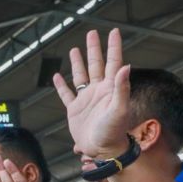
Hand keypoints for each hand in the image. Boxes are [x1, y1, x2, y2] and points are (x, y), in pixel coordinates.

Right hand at [52, 28, 132, 159]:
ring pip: (81, 75)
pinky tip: (57, 77)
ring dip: (78, 62)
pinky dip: (61, 86)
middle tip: (92, 33)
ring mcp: (86, 99)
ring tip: (75, 49)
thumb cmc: (114, 132)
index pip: (113, 62)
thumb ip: (122, 88)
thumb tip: (125, 66)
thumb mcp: (119, 109)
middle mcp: (98, 91)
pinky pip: (66, 94)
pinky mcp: (74, 109)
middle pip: (96, 64)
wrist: (101, 149)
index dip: (113, 46)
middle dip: (94, 48)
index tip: (113, 32)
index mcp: (110, 88)